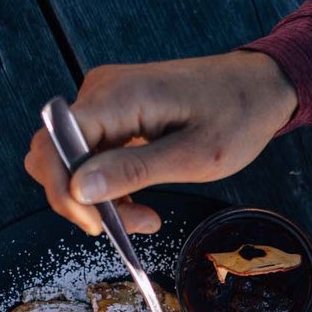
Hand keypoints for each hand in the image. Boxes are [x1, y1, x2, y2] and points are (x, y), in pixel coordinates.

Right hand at [24, 51, 297, 234]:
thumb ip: (133, 171)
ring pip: (70, 161)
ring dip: (95, 198)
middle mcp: (101, 92)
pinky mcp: (113, 113)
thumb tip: (78, 189)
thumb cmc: (237, 115)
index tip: (98, 224)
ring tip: (143, 216)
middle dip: (80, 200)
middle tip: (129, 225)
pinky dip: (107, 186)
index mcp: (120, 96)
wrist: (258, 86)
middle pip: (53, 154)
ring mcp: (105, 101)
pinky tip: (138, 201)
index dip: (63, 190)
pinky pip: (90, 156)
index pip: (56, 142)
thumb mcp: (194, 156)